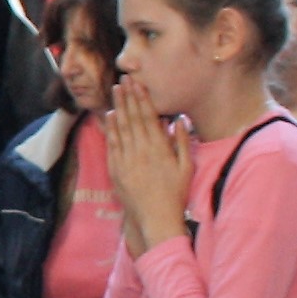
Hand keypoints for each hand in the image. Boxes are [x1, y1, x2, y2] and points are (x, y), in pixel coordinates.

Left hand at [103, 77, 194, 245]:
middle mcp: (141, 151)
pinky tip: (110, 115)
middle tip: (123, 78)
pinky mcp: (116, 170)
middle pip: (132, 117)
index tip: (137, 83)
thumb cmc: (175, 194)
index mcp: (159, 148)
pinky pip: (112, 144)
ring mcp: (126, 160)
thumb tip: (179, 119)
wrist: (155, 218)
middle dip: (128, 96)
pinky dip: (110, 128)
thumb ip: (182, 141)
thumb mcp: (186, 167)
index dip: (142, 98)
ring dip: (118, 107)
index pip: (148, 116)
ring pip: (121, 128)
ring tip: (115, 90)